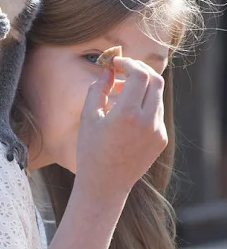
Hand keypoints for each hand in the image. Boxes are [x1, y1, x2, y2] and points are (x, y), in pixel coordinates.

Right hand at [76, 57, 167, 197]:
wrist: (105, 185)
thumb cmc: (91, 151)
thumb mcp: (88, 117)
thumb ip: (99, 88)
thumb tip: (108, 70)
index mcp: (128, 114)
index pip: (139, 74)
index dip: (128, 63)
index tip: (116, 63)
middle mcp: (148, 121)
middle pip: (155, 80)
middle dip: (140, 70)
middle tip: (123, 70)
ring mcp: (157, 131)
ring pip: (157, 96)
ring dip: (142, 88)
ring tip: (120, 93)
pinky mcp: (161, 139)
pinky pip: (156, 113)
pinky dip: (144, 105)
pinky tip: (126, 113)